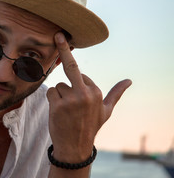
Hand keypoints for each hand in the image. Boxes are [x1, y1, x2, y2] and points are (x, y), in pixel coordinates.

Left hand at [46, 32, 131, 162]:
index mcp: (96, 92)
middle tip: (58, 34)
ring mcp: (71, 99)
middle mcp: (85, 94)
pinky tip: (58, 112)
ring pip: (57, 85)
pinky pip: (50, 92)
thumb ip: (116, 93)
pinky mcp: (58, 105)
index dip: (75, 83)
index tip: (76, 92)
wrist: (75, 147)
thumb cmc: (90, 126)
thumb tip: (129, 80)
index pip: (80, 75)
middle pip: (71, 66)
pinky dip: (52, 100)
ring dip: (58, 96)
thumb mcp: (106, 110)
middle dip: (63, 48)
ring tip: (65, 111)